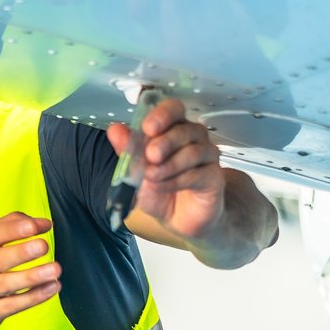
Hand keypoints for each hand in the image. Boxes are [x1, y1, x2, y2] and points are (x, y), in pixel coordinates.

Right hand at [0, 212, 61, 329]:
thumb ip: (6, 227)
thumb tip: (40, 222)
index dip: (13, 230)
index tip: (35, 226)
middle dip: (21, 252)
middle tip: (43, 246)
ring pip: (6, 285)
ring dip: (32, 277)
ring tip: (55, 269)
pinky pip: (12, 306)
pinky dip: (34, 297)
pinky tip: (52, 287)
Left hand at [109, 98, 225, 241]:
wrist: (178, 219)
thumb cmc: (160, 190)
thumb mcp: (136, 172)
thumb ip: (127, 150)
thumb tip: (115, 130)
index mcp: (173, 129)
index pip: (173, 110)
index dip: (162, 115)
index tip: (148, 127)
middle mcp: (193, 138)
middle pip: (184, 129)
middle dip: (164, 142)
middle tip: (150, 155)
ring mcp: (207, 156)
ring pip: (193, 151)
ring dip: (169, 165)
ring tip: (152, 177)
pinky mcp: (214, 177)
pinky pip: (198, 173)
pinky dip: (176, 180)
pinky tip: (163, 186)